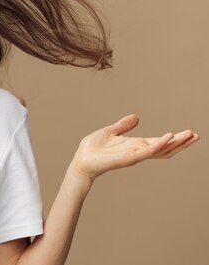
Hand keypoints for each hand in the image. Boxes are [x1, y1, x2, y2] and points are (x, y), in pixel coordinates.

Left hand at [71, 114, 199, 182]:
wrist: (81, 159)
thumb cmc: (94, 149)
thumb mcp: (111, 132)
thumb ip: (124, 126)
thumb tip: (136, 117)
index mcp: (136, 145)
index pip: (160, 142)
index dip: (175, 138)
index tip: (189, 133)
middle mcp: (138, 151)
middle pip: (165, 148)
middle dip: (181, 142)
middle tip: (196, 135)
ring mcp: (135, 155)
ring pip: (161, 149)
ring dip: (175, 142)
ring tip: (189, 135)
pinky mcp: (129, 158)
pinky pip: (147, 151)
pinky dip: (159, 144)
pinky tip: (169, 136)